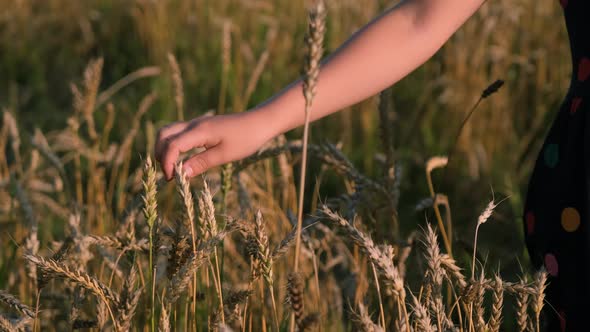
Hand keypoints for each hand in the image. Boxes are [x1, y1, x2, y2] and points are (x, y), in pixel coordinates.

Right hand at [155, 111, 272, 179]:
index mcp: (199, 131)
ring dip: (165, 149)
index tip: (172, 179)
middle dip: (160, 154)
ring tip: (172, 168)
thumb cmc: (246, 139)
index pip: (172, 145)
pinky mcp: (201, 126)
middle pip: (164, 135)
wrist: (260, 123)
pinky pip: (179, 133)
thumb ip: (201, 163)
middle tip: (169, 174)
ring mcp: (197, 124)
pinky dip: (174, 145)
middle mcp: (194, 125)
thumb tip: (181, 173)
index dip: (167, 162)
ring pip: (170, 132)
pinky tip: (182, 159)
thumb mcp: (224, 155)